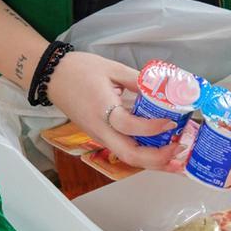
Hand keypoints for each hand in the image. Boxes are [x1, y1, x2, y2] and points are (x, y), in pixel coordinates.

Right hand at [47, 52, 181, 170]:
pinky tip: (158, 150)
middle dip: (157, 159)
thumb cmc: (79, 70)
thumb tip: (163, 87)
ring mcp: (99, 136)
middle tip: (178, 150)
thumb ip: (138, 80)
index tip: (172, 123)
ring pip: (127, 158)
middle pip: (129, 156)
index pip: (130, 126)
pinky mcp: (100, 136)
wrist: (52, 77)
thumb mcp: (112, 68)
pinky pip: (123, 150)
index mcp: (102, 110)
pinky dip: (143, 154)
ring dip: (152, 162)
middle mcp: (101, 130)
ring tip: (174, 160)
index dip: (153, 128)